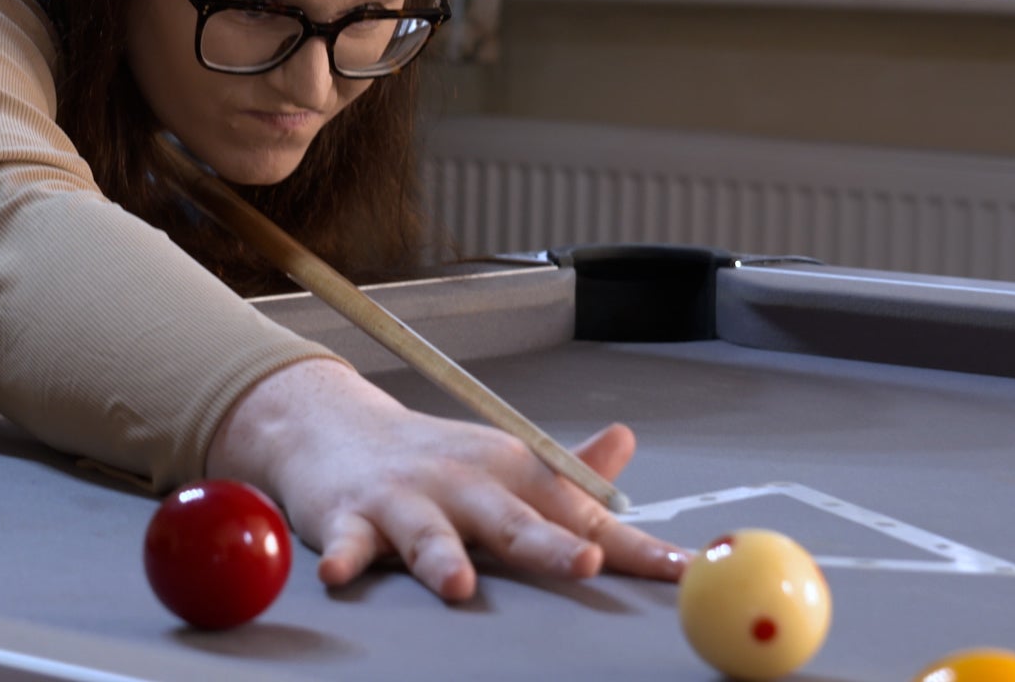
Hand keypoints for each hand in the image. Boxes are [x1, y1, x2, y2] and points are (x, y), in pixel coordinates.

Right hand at [205, 358, 688, 601]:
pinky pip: (348, 544)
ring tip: (457, 586)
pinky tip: (340, 575)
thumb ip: (570, 477)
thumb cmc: (432, 461)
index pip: (580, 517)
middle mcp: (463, 485)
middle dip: (546, 545)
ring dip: (441, 559)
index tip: (679, 568)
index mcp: (510, 476)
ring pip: (427, 535)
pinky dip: (344, 559)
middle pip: (510, 520)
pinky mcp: (349, 518)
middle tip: (580, 563)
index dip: (631, 548)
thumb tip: (626, 447)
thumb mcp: (505, 464)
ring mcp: (404, 503)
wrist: (334, 428)